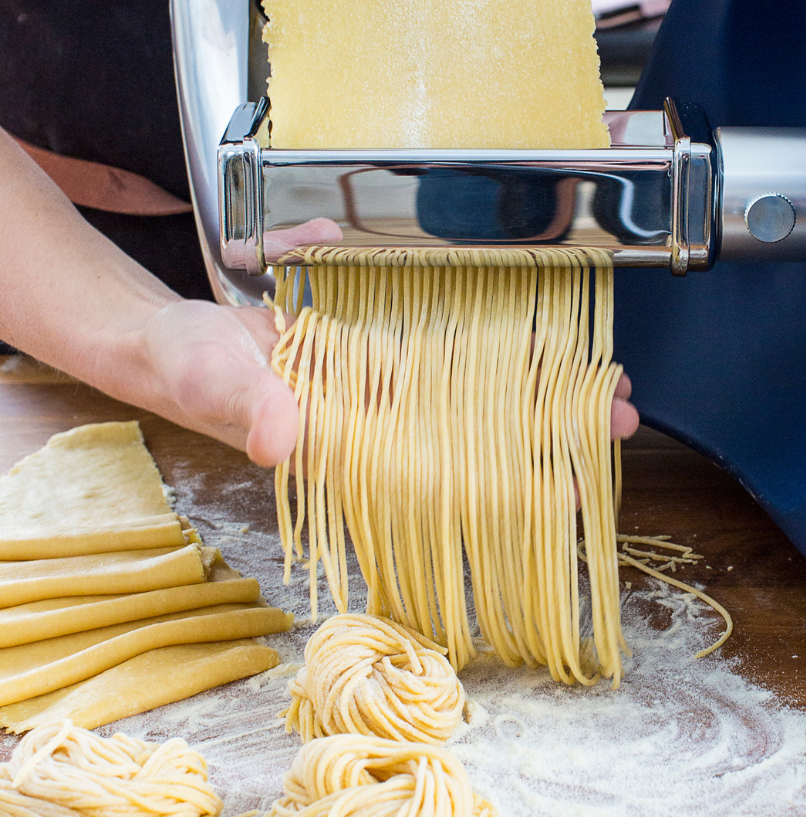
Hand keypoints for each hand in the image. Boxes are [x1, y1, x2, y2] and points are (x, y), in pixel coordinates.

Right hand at [137, 300, 638, 468]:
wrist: (174, 338)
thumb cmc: (184, 370)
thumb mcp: (209, 382)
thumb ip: (245, 406)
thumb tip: (280, 438)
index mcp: (350, 444)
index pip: (446, 474)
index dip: (508, 484)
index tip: (575, 486)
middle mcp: (380, 421)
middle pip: (481, 432)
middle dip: (551, 428)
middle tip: (619, 418)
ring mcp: (383, 384)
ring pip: (478, 390)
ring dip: (539, 385)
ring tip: (604, 381)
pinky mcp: (378, 346)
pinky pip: (443, 345)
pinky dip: (487, 336)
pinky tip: (536, 330)